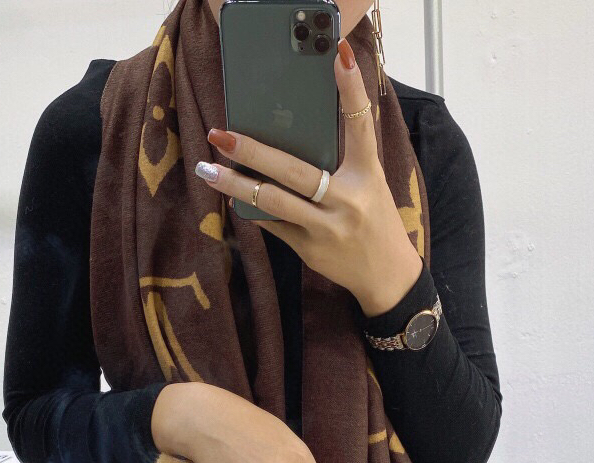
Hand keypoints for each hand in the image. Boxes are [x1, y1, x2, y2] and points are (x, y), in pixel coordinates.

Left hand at [196, 38, 423, 317]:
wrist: (387, 275)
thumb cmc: (374, 219)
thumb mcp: (369, 184)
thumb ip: (342, 160)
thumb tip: (293, 132)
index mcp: (367, 175)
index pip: (360, 125)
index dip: (351, 89)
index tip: (339, 55)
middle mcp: (347, 201)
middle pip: (294, 171)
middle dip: (253, 152)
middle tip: (221, 134)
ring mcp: (326, 228)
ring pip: (274, 202)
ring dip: (236, 185)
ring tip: (207, 170)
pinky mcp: (310, 249)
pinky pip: (273, 225)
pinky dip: (251, 210)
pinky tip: (231, 196)